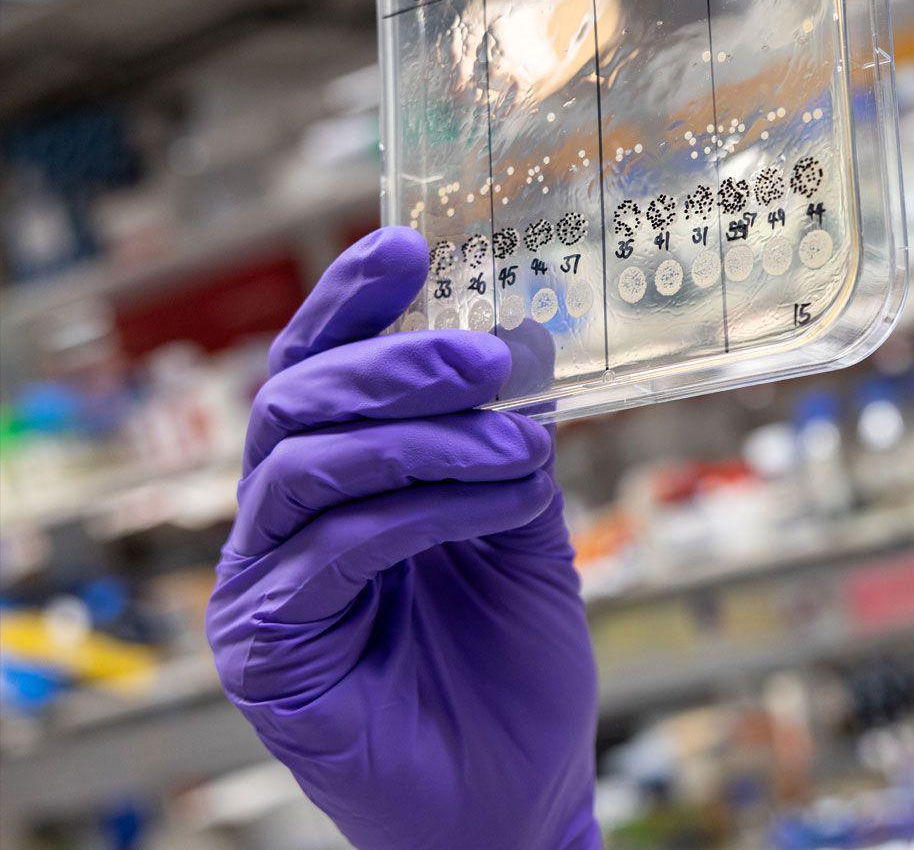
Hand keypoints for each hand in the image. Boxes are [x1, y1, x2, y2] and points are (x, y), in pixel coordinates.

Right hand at [205, 227, 598, 848]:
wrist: (519, 797)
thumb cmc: (516, 673)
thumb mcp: (526, 535)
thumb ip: (509, 449)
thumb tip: (523, 346)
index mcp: (336, 488)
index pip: (322, 375)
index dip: (351, 303)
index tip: (407, 242)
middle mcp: (283, 527)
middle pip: (297, 405)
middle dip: (397, 365)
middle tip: (489, 355)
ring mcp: (263, 587)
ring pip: (305, 467)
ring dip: (421, 438)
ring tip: (518, 443)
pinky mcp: (266, 650)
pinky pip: (330, 552)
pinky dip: (420, 512)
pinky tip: (498, 504)